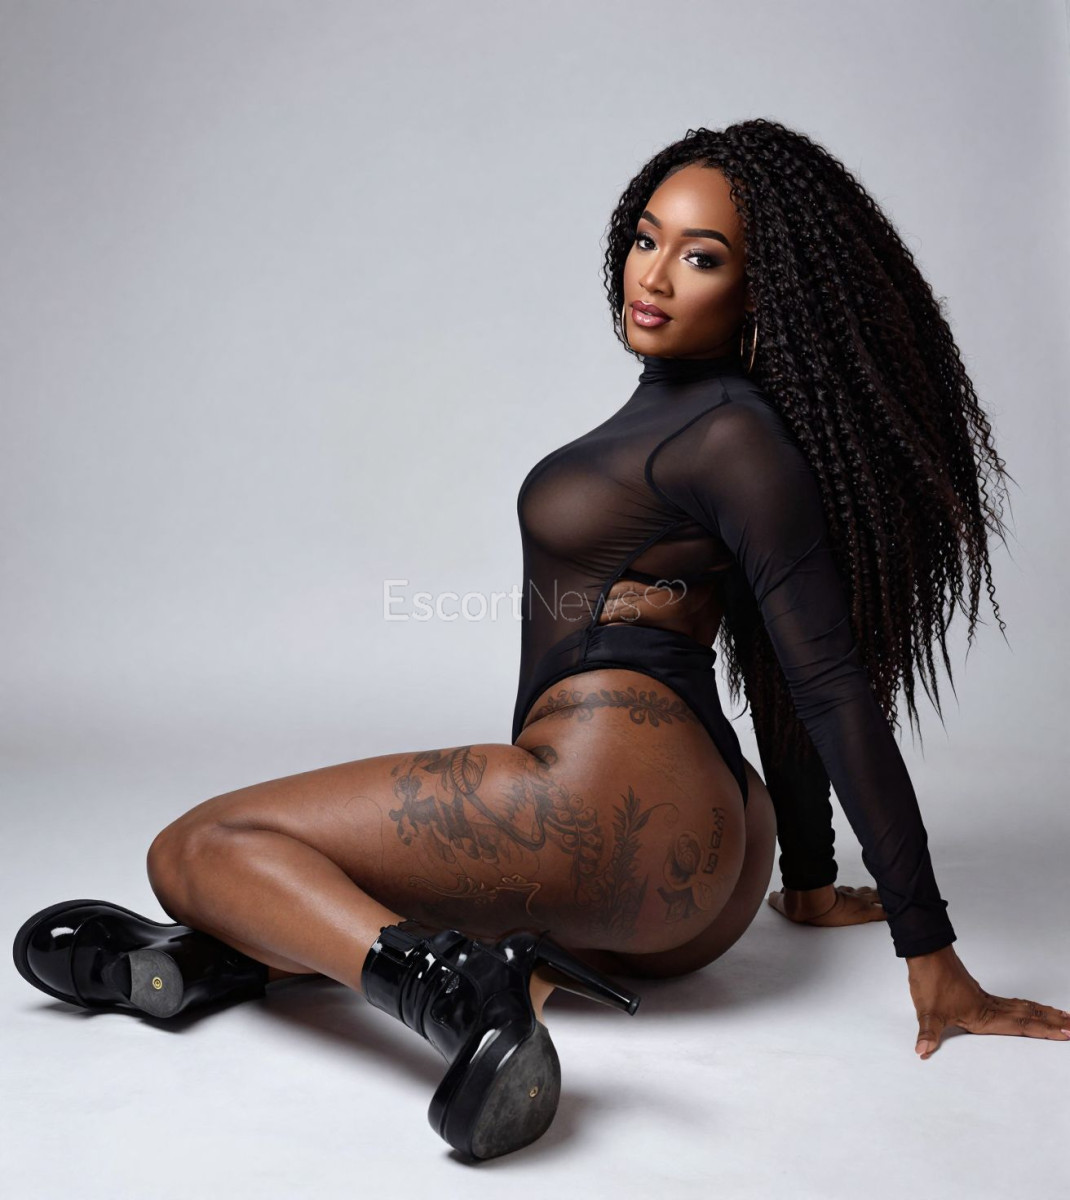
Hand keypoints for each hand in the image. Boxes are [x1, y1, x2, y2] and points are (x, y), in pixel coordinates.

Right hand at [767, 882, 886, 926]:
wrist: (810, 904)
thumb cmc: (801, 903)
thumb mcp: (786, 902)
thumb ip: (779, 899)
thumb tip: (769, 896)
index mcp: (830, 894)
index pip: (845, 891)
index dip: (851, 891)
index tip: (855, 890)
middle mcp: (847, 896)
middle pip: (862, 892)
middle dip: (869, 892)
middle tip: (876, 892)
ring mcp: (857, 902)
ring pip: (875, 898)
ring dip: (883, 899)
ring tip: (896, 898)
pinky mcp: (864, 912)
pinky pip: (882, 912)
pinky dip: (891, 914)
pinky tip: (900, 915)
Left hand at [907, 944, 1069, 1057]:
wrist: (926, 952)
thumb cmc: (929, 980)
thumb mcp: (927, 1011)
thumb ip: (927, 1033)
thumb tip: (921, 1051)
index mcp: (984, 1014)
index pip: (1021, 1025)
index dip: (1044, 1030)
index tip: (1066, 1032)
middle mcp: (990, 1006)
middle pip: (1029, 1015)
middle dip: (1053, 1022)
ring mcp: (986, 998)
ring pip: (1022, 1007)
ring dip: (1043, 1013)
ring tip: (1063, 1016)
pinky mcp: (979, 992)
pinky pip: (1011, 1002)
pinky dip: (1026, 1006)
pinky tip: (1028, 1008)